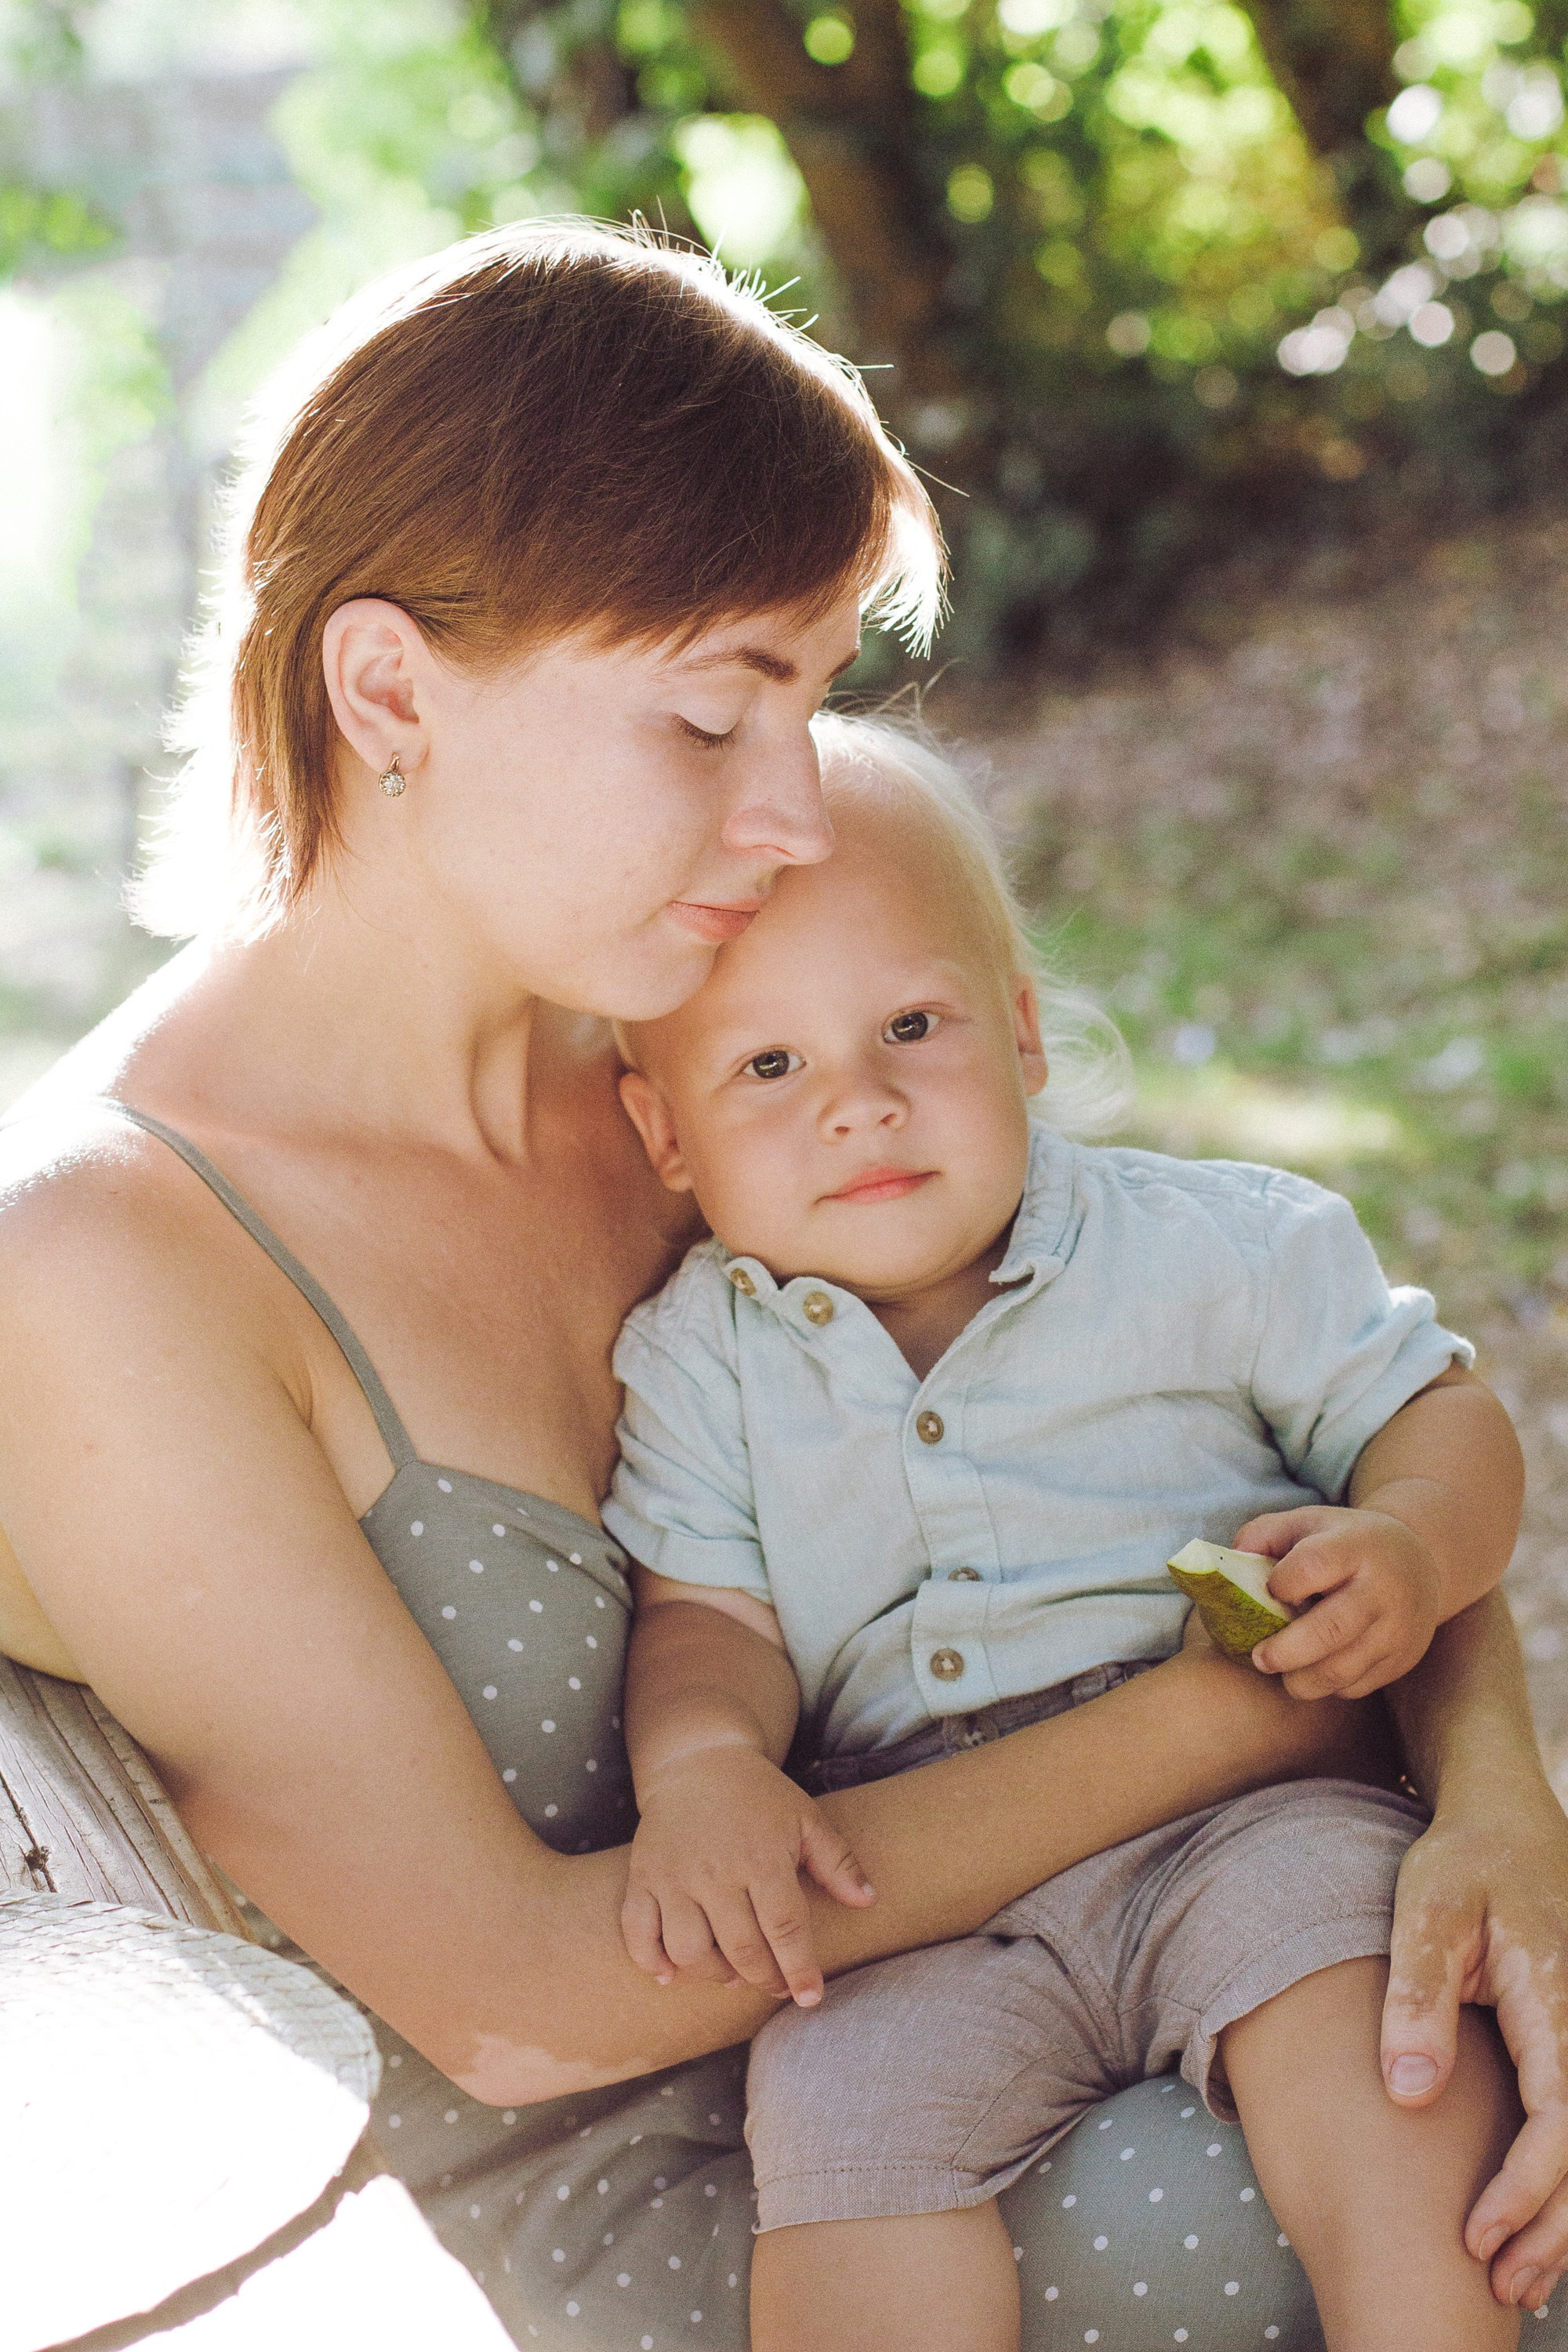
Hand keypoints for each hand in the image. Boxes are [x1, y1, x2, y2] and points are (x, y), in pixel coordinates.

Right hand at [622, 1745, 874, 2006]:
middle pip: (740, 1948)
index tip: (810, 1997)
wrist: (697, 1760)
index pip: (784, 1927)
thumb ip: (837, 1862)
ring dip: (714, 1974)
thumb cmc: (759, 1795)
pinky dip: (649, 1960)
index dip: (799, 1968)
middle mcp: (715, 1872)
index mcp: (761, 1858)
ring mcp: (674, 1876)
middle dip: (764, 1978)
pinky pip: (637, 1931)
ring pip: (689, 1950)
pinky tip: (669, 1974)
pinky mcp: (643, 1877)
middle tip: (777, 1985)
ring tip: (733, 1974)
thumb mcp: (805, 1819)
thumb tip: (868, 1902)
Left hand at [1235, 1505, 1440, 1698]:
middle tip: (1259, 1659)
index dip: (1281, 1584)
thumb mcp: (1307, 1523)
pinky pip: (1357, 1686)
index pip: (1313, 1566)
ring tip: (1283, 1675)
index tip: (1270, 1591)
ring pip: (1343, 1669)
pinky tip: (1314, 1673)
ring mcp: (1397, 1627)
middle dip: (1285, 1652)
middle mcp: (1381, 1588)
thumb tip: (1230, 1568)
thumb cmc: (1343, 1543)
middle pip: (1330, 1630)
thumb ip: (1263, 1536)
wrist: (1419, 1562)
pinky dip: (1329, 1687)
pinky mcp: (1402, 1658)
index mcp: (1354, 1546)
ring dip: (1303, 1680)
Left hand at [1381, 1776, 1567, 2309]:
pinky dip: (1563, 2183)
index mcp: (1558, 2003)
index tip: (1477, 2235)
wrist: (1506, 1823)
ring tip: (1517, 2281)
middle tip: (1500, 2284)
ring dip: (1564, 2220)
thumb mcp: (1428, 1911)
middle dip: (1553, 2230)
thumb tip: (1408, 2093)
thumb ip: (1419, 1997)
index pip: (1558, 2122)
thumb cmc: (1462, 1864)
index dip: (1524, 2189)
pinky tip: (1533, 2228)